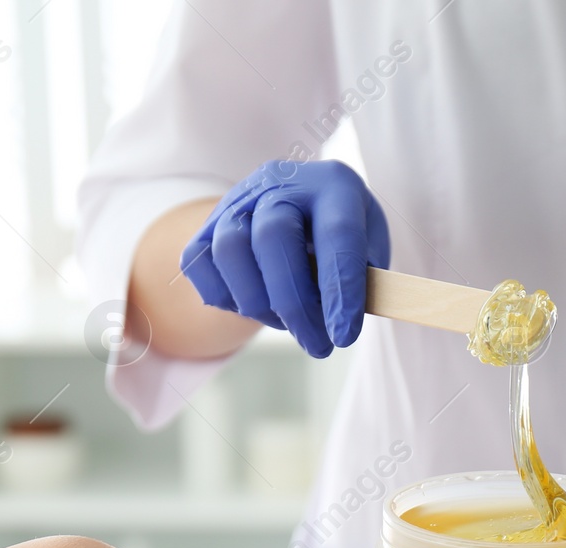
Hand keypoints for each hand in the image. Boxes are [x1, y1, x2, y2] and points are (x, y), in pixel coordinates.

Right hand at [179, 160, 389, 357]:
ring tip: (286, 324)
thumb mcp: (369, 252)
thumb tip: (339, 320)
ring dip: (257, 303)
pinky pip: (197, 264)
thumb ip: (363, 281)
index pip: (336, 233)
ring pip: (229, 249)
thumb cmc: (339, 241)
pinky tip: (254, 307)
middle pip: (272, 236)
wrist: (297, 215)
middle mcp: (281, 183)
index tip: (343, 336)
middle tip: (318, 345)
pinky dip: (223, 297)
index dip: (339, 288)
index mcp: (334, 185)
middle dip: (294, 303)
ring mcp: (238, 201)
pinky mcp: (206, 225)